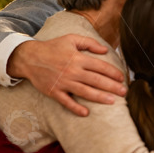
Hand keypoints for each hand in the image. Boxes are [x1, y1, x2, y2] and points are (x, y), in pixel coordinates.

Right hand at [7, 35, 126, 116]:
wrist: (29, 57)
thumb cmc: (52, 47)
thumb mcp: (71, 39)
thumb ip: (89, 43)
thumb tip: (105, 50)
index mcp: (78, 58)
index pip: (100, 66)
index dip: (113, 72)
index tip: (122, 78)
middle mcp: (72, 71)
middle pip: (96, 80)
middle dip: (112, 86)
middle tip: (124, 92)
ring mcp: (63, 82)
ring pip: (85, 92)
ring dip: (99, 97)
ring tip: (112, 101)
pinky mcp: (54, 91)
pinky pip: (66, 102)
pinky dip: (75, 108)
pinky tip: (86, 113)